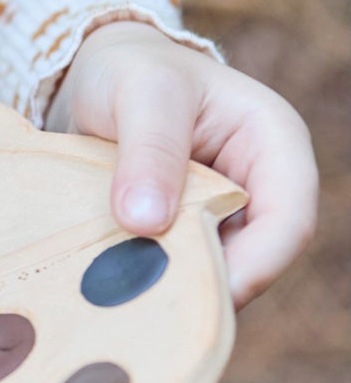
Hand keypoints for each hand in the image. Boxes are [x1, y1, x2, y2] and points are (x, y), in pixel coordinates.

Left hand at [47, 19, 318, 307]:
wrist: (93, 74)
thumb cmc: (130, 69)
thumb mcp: (141, 92)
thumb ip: (149, 150)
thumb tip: (146, 222)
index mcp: (275, 144)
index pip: (288, 221)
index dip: (253, 266)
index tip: (197, 295)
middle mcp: (259, 188)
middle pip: (254, 260)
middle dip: (206, 287)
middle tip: (150, 313)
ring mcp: (222, 216)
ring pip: (214, 273)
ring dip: (173, 291)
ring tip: (124, 305)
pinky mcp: (185, 235)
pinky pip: (178, 271)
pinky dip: (150, 283)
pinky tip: (113, 293)